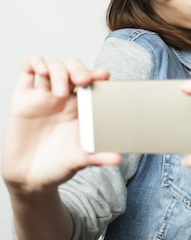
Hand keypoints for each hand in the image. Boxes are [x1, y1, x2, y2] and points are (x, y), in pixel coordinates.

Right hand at [2, 55, 121, 194]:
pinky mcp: (23, 99)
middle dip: (79, 69)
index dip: (97, 75)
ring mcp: (44, 96)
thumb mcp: (81, 160)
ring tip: (60, 92)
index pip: (92, 82)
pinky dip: (34, 62)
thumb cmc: (59, 165)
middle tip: (83, 81)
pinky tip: (40, 70)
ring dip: (59, 71)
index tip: (104, 76)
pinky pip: (27, 71)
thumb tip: (118, 158)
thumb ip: (99, 156)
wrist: (30, 178)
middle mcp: (65, 98)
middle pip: (74, 69)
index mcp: (82, 107)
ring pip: (53, 67)